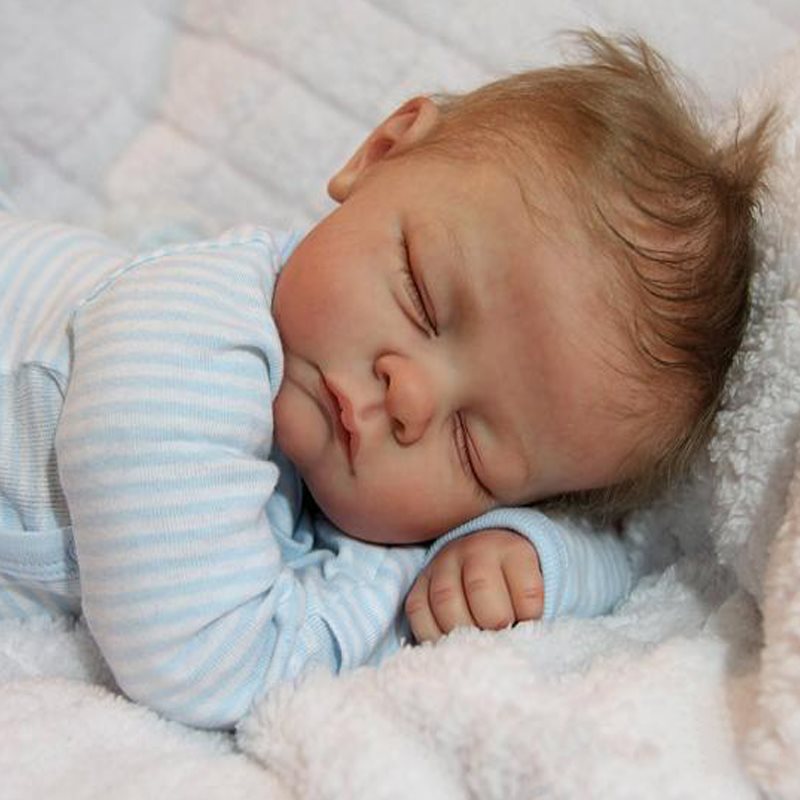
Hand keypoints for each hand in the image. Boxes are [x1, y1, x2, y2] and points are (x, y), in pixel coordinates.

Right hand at [404, 528, 543, 642]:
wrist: (485, 556)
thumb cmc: (513, 583)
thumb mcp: (531, 586)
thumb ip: (530, 613)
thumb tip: (522, 645)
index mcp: (512, 550)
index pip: (526, 589)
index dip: (529, 618)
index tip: (529, 627)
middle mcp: (475, 549)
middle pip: (481, 588)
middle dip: (493, 623)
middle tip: (499, 639)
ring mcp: (443, 563)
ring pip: (445, 600)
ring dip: (462, 632)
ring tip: (475, 646)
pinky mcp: (420, 582)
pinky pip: (418, 610)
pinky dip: (433, 634)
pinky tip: (449, 644)